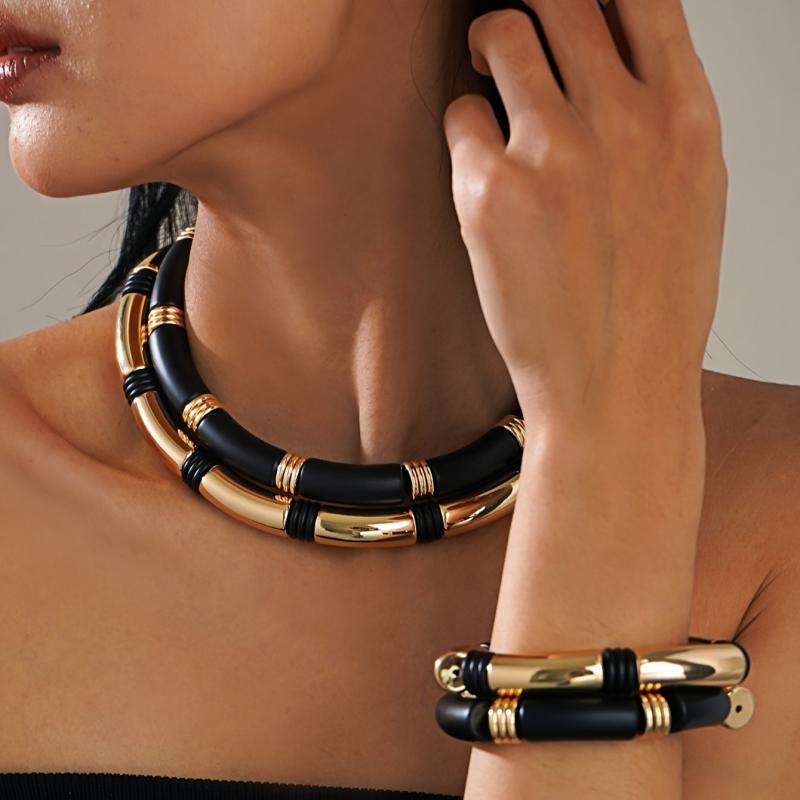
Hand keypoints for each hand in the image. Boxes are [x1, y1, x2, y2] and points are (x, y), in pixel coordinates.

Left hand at [443, 0, 725, 429]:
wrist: (616, 389)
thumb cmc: (653, 308)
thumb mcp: (690, 197)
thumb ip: (659, 119)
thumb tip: (614, 64)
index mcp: (684, 117)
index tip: (571, 7)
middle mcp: (624, 119)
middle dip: (531, 11)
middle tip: (512, 42)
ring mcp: (556, 149)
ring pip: (502, 34)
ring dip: (487, 50)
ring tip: (486, 83)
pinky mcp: (491, 189)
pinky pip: (461, 116)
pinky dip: (465, 131)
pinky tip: (480, 171)